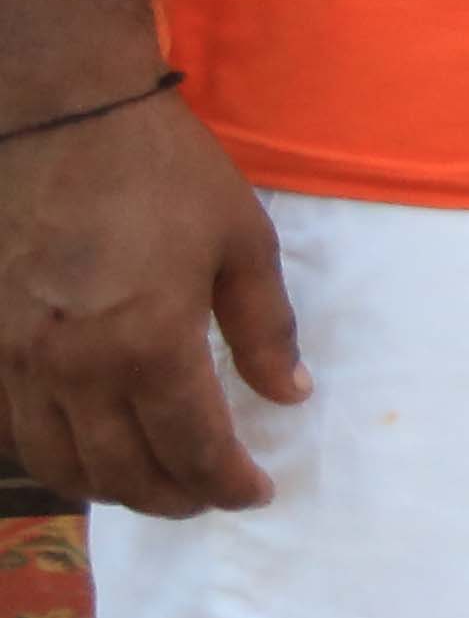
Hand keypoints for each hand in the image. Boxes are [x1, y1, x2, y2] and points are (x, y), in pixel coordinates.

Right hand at [0, 86, 301, 514]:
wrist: (61, 119)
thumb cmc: (164, 173)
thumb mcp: (242, 241)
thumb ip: (266, 329)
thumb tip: (291, 396)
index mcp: (148, 344)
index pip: (192, 448)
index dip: (228, 483)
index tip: (256, 492)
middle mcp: (74, 369)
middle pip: (124, 472)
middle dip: (175, 498)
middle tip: (210, 496)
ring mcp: (18, 363)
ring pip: (63, 465)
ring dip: (113, 490)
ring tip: (156, 484)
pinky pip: (14, 433)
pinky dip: (56, 460)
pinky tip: (88, 453)